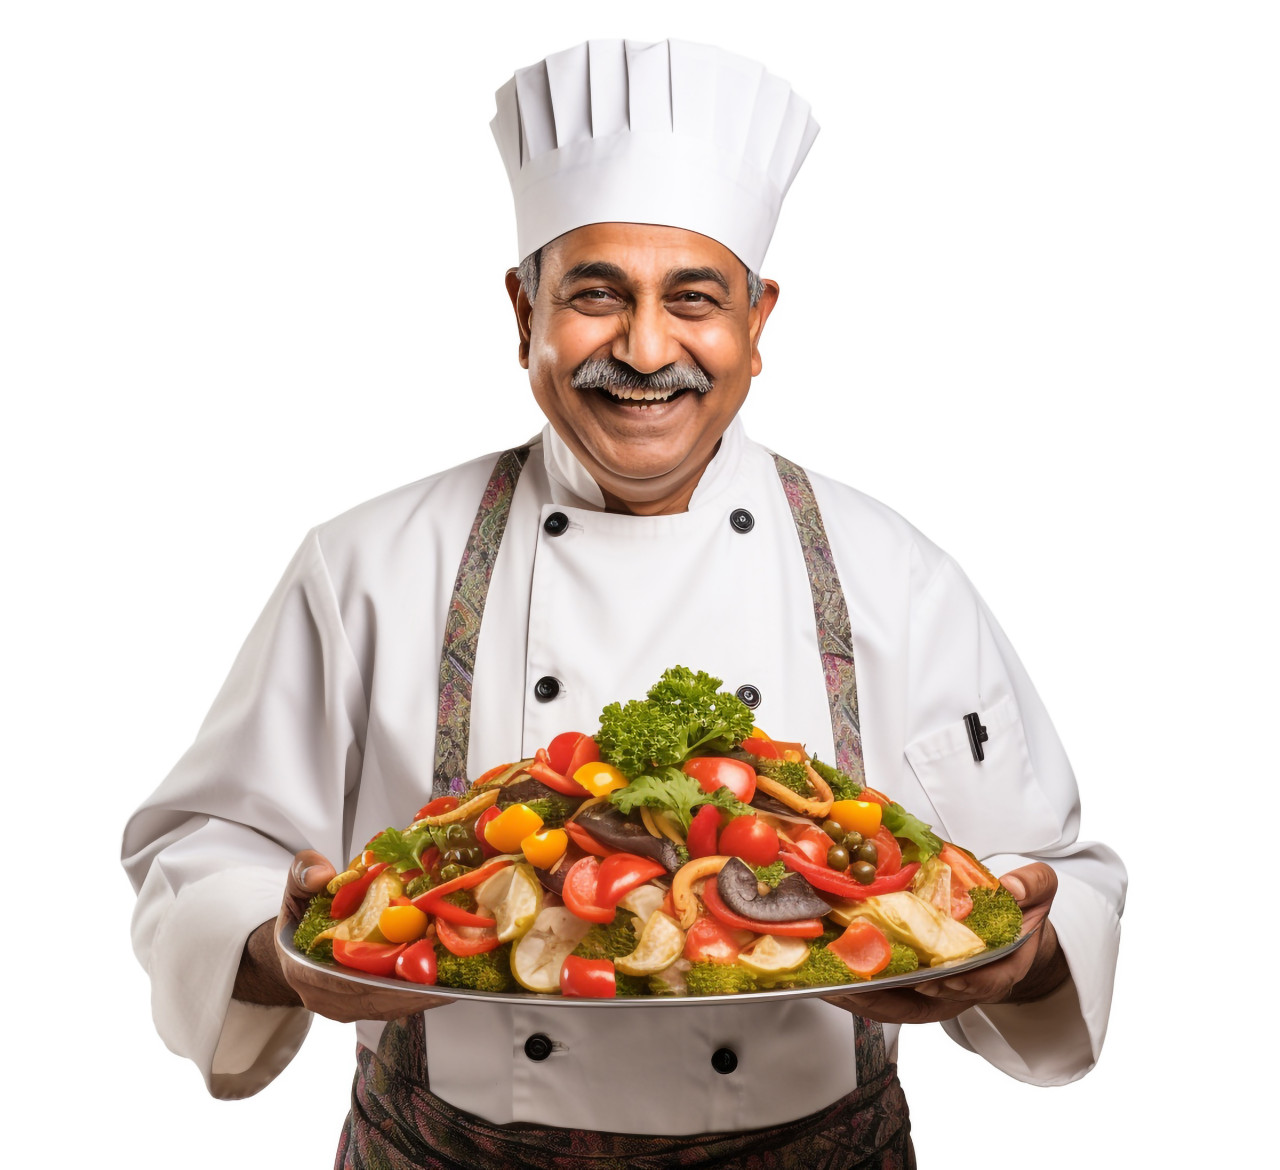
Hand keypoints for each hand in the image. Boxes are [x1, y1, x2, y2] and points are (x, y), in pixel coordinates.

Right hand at [235, 849, 453, 1021]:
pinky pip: (396, 1003)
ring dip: (423, 990)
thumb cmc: (300, 918)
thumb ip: (303, 874)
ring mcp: (347, 1006)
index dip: (384, 979)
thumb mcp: (297, 890)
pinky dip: (420, 990)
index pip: (347, 983)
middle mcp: (327, 997)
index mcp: (305, 971)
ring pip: (391, 1005)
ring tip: (456, 974)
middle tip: (450, 968)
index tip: (418, 968)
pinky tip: (445, 977)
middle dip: (415, 985)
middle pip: (378, 1000)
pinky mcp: (365, 1005)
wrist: (295, 945)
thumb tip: (322, 873)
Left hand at [822, 862, 1068, 1024]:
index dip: (961, 984)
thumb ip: (1032, 885)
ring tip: (827, 984)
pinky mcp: (914, 985)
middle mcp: (963, 986)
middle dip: (889, 999)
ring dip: (863, 998)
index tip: (936, 979)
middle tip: (854, 986)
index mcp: (999, 967)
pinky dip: (858, 988)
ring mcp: (936, 990)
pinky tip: (829, 976)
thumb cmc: (1018, 913)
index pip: (982, 983)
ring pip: (899, 1004)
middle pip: (927, 1004)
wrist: (1011, 930)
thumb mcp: (1037, 893)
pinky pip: (886, 993)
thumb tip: (1012, 886)